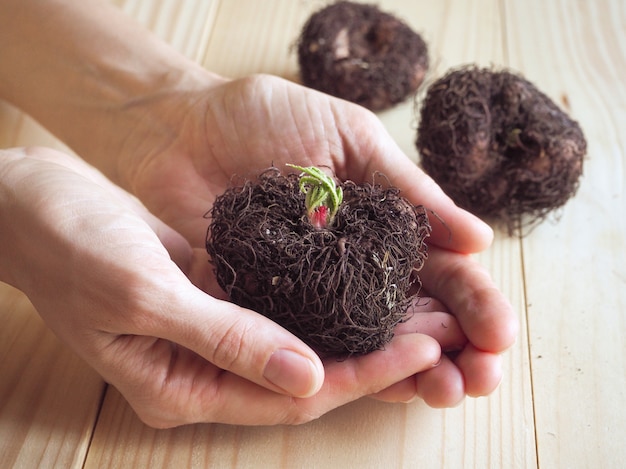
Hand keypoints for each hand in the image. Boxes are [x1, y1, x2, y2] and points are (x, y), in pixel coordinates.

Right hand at [0, 147, 442, 426]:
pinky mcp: (221, 298)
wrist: (35, 206)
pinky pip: (286, 308)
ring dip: (362, 327)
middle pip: (308, 375)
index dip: (361, 374)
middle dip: (378, 356)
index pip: (291, 395)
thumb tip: (310, 377)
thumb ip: (225, 339)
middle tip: (445, 332)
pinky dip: (329, 299)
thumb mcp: (143, 295)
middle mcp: (205, 371)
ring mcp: (215, 335)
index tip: (421, 348)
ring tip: (424, 308)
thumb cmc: (71, 249)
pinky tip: (368, 282)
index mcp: (181, 388)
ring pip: (305, 342)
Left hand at [104, 74, 517, 407]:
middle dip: (457, 350)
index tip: (498, 332)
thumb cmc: (265, 118)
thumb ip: (407, 189)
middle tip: (482, 377)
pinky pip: (310, 346)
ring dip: (414, 370)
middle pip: (416, 318)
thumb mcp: (350, 138)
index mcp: (384, 225)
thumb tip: (478, 239)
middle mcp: (355, 266)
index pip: (441, 272)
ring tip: (448, 390)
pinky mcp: (266, 308)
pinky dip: (346, 369)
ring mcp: (312, 293)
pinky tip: (382, 386)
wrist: (182, 127)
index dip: (474, 304)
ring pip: (372, 342)